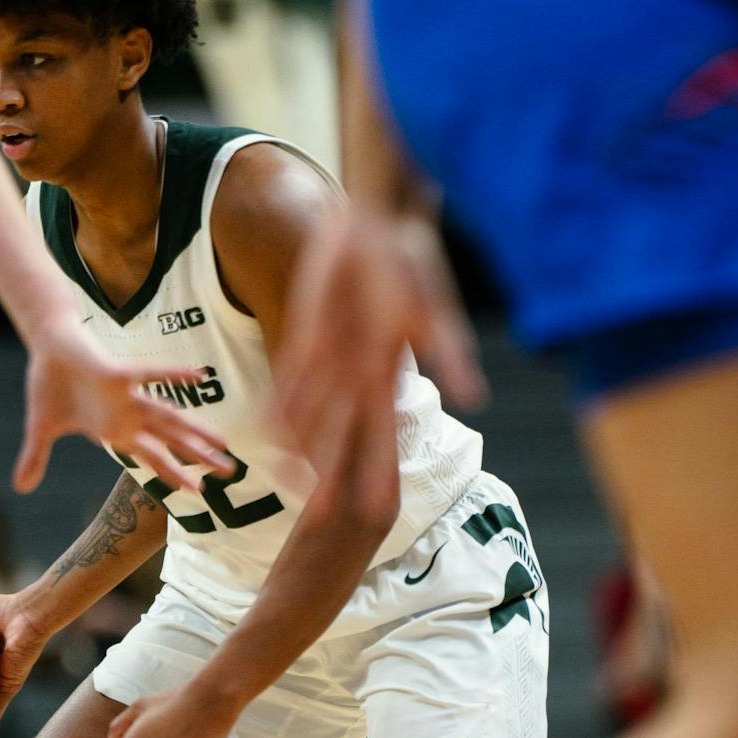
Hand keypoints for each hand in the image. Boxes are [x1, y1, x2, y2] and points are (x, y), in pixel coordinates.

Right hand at [13, 318, 233, 493]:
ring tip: (224, 442)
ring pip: (168, 417)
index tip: (200, 492)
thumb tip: (20, 487)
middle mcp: (129, 416)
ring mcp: (126, 396)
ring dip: (195, 430)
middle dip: (200, 458)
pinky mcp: (118, 374)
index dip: (175, 474)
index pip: (153, 458)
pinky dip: (173, 375)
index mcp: (116, 431)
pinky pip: (150, 374)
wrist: (46, 345)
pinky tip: (199, 376)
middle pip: (172, 442)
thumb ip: (36, 458)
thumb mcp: (41, 429)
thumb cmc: (51, 383)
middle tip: (233, 472)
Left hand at [275, 206, 486, 515]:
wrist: (377, 218)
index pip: (384, 433)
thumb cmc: (411, 256)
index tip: (378, 512)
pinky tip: (264, 433)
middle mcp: (361, 373)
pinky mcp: (309, 335)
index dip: (380, 472)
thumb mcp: (431, 301)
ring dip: (301, 450)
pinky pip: (290, 378)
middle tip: (321, 519)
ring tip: (287, 487)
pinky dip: (279, 404)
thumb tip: (474, 394)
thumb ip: (450, 348)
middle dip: (334, 478)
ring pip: (312, 414)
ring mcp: (333, 356)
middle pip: (344, 436)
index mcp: (389, 370)